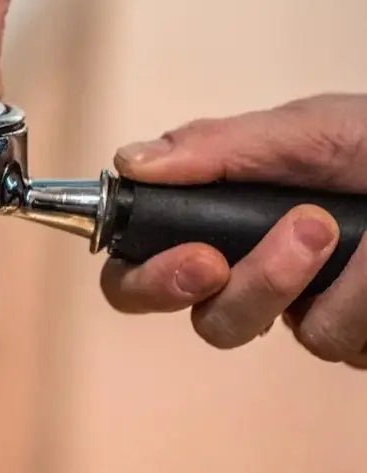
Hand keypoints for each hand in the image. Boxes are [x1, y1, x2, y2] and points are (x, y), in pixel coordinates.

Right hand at [101, 94, 366, 366]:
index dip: (147, 276)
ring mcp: (303, 308)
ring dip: (321, 284)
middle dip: (252, 285)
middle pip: (208, 320)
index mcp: (220, 216)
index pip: (139, 266)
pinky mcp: (353, 338)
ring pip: (287, 338)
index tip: (199, 256)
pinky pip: (337, 343)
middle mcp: (251, 269)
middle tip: (303, 235)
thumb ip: (218, 148)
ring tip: (360, 232)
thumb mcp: (305, 129)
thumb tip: (129, 162)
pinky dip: (365, 300)